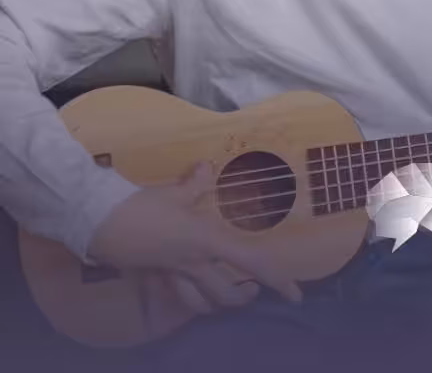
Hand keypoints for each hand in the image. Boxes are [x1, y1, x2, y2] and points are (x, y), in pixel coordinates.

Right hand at [87, 161, 302, 314]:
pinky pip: (171, 292)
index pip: (251, 263)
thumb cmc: (142, 205)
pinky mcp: (151, 275)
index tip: (295, 295)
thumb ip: (195, 183)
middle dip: (242, 297)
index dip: (277, 280)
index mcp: (206, 242)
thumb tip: (207, 167)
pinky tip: (185, 286)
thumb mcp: (174, 191)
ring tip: (226, 293)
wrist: (98, 221)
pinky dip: (183, 293)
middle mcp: (193, 264)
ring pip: (198, 303)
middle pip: (224, 296)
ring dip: (214, 303)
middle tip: (253, 290)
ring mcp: (170, 274)